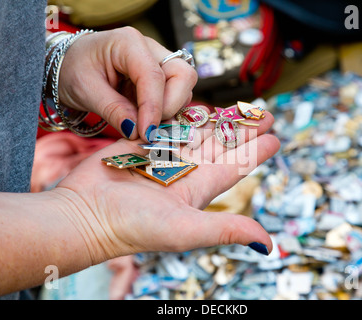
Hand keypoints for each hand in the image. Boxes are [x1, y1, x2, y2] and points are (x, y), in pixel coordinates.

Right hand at [53, 107, 279, 263]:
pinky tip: (197, 103)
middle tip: (265, 114)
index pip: (235, 167)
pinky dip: (182, 112)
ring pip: (196, 131)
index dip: (256, 152)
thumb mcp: (185, 229)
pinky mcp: (140, 143)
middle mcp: (183, 172)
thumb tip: (268, 245)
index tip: (276, 138)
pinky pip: (166, 122)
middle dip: (243, 130)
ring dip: (217, 119)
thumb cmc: (132, 227)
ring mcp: (161, 156)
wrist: (85, 215)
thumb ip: (226, 230)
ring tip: (237, 107)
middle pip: (221, 145)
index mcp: (198, 189)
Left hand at [58, 27, 197, 141]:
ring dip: (169, 111)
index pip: (153, 75)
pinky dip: (165, 112)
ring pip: (182, 88)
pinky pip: (175, 96)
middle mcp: (150, 48)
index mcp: (128, 42)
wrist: (68, 65)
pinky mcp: (161, 78)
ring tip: (142, 124)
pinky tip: (145, 120)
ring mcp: (159, 62)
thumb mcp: (85, 91)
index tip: (146, 134)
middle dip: (170, 106)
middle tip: (147, 127)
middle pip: (182, 76)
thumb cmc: (73, 70)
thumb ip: (113, 110)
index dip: (153, 107)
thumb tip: (137, 132)